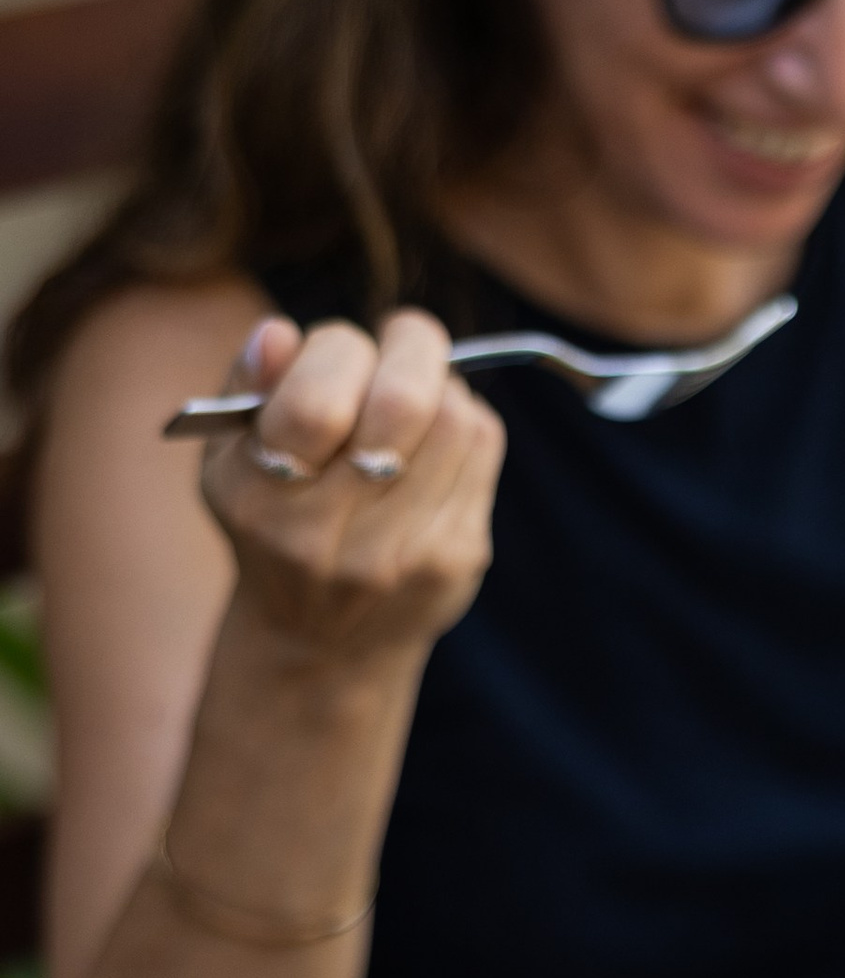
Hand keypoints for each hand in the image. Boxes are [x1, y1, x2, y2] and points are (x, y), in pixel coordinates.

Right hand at [200, 309, 503, 678]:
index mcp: (260, 500)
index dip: (340, 349)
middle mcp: (330, 536)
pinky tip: (436, 434)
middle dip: (409, 347)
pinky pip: (483, 449)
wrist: (322, 644)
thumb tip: (279, 333)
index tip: (343, 348)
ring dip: (441, 382)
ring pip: (456, 418)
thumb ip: (245, 388)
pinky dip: (464, 419)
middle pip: (403, 403)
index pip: (316, 404)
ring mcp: (402, 553)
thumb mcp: (229, 460)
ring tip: (415, 390)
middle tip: (401, 338)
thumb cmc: (270, 523)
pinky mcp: (457, 559)